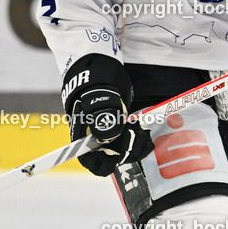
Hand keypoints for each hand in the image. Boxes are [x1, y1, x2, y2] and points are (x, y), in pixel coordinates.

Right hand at [62, 54, 153, 176]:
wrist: (100, 63)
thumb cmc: (95, 77)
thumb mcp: (98, 93)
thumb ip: (102, 114)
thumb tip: (107, 135)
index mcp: (82, 131)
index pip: (88, 159)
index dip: (101, 165)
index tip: (115, 162)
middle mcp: (93, 135)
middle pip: (108, 155)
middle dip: (125, 151)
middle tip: (139, 139)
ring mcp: (106, 129)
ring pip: (121, 147)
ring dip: (133, 146)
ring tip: (143, 135)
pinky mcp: (118, 123)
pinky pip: (127, 137)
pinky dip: (136, 138)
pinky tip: (144, 133)